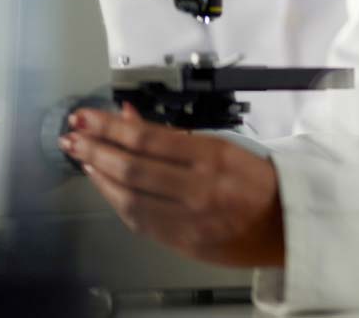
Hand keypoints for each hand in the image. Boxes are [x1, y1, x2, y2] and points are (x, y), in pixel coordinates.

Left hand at [59, 103, 283, 267]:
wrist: (286, 225)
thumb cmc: (259, 179)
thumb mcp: (226, 145)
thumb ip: (176, 134)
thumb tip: (130, 116)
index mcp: (214, 156)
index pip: (150, 139)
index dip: (111, 127)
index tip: (88, 117)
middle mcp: (199, 188)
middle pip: (133, 167)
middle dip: (96, 148)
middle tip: (72, 135)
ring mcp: (188, 219)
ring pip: (129, 197)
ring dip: (99, 175)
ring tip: (82, 156)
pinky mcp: (182, 242)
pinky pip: (139, 220)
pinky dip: (116, 201)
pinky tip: (104, 185)